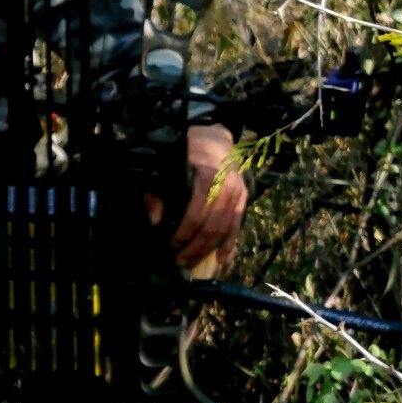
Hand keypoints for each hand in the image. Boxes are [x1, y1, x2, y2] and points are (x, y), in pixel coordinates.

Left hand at [165, 124, 246, 275]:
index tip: (172, 244)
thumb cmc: (187, 154)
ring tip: (193, 262)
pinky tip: (222, 260)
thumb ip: (159, 194)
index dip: (184, 232)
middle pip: (211, 224)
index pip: (196, 212)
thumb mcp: (167, 168)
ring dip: (208, 249)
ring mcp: (237, 192)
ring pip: (224, 228)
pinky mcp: (244, 197)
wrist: (215, 140)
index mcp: (206, 175)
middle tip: (180, 261)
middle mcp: (225, 185)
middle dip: (195, 246)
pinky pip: (237, 224)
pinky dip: (230, 243)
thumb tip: (157, 222)